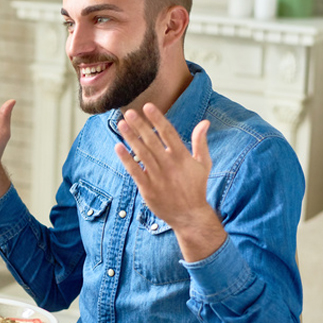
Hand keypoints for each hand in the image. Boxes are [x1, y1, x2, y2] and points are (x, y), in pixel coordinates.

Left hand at [114, 103, 225, 260]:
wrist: (190, 215)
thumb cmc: (196, 187)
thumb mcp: (203, 164)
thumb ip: (201, 142)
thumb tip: (205, 122)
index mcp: (183, 157)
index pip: (168, 133)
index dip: (157, 119)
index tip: (148, 106)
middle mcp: (169, 165)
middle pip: (152, 141)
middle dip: (140, 126)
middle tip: (129, 112)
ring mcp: (158, 177)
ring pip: (141, 153)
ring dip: (130, 138)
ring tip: (121, 124)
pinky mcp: (148, 189)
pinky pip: (135, 171)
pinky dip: (126, 159)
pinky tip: (118, 147)